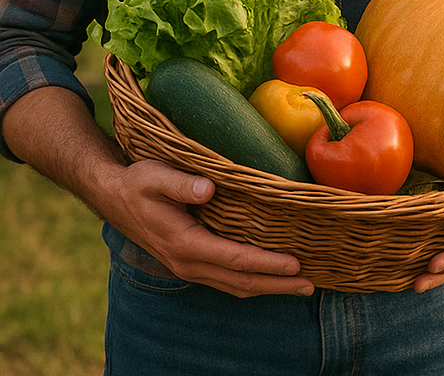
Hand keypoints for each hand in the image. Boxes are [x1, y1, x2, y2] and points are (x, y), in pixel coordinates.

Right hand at [4, 88, 316, 299]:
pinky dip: (252, 281)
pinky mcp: (192, 261)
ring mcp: (189, 266)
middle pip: (240, 280)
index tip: (295, 264)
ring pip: (234, 285)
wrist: (113, 195)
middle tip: (311, 284)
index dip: (266, 263)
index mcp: (185, 243)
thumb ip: (182, 183)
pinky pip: (226, 279)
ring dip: (268, 287)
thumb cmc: (139, 182)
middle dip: (277, 284)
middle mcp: (188, 261)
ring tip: (301, 286)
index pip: (234, 258)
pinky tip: (270, 278)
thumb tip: (210, 188)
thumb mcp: (156, 175)